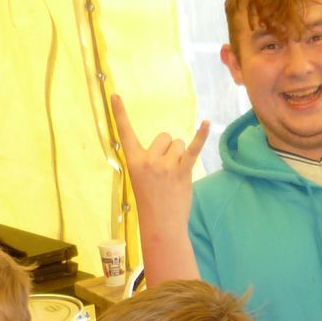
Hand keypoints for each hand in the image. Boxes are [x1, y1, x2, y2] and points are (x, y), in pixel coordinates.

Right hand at [112, 93, 207, 228]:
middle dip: (169, 150)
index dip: (119, 113)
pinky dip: (201, 136)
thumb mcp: (141, 178)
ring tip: (176, 177)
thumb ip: (151, 159)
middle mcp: (148, 160)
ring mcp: (165, 166)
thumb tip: (173, 144)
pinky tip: (206, 123)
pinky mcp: (182, 172)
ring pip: (179, 144)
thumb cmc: (152, 201)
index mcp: (133, 161)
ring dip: (181, 157)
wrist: (161, 225)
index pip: (125, 133)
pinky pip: (193, 149)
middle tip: (166, 173)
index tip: (114, 94)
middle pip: (165, 137)